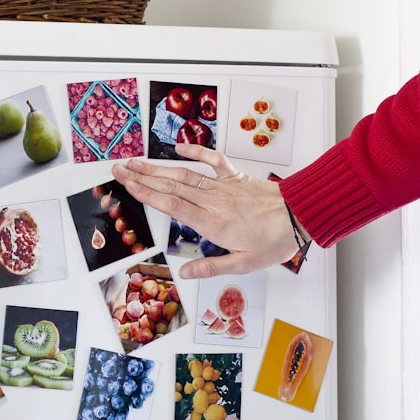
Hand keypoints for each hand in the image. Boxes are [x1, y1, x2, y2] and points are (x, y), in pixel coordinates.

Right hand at [111, 143, 300, 277]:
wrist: (300, 217)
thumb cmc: (274, 241)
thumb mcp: (243, 264)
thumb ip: (211, 267)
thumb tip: (185, 272)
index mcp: (211, 223)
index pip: (170, 205)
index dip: (146, 193)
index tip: (126, 185)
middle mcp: (212, 201)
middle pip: (170, 186)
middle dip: (142, 177)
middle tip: (119, 169)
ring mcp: (222, 187)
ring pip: (184, 174)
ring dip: (158, 167)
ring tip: (137, 162)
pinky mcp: (234, 177)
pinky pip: (212, 160)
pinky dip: (195, 151)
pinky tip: (178, 147)